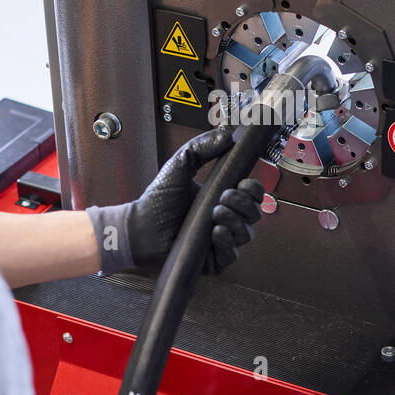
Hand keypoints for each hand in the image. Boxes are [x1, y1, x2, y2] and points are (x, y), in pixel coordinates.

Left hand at [125, 129, 265, 274]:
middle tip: (224, 196)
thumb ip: (203, 146)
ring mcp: (221, 240)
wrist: (140, 226)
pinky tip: (216, 231)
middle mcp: (225, 219)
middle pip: (255, 213)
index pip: (253, 194)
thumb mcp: (181, 164)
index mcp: (222, 197)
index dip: (253, 188)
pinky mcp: (214, 260)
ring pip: (246, 233)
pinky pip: (233, 254)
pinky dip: (227, 242)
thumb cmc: (158, 200)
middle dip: (243, 202)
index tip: (244, 182)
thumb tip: (228, 134)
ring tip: (214, 212)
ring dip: (234, 220)